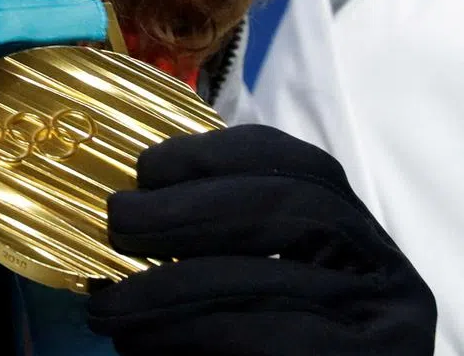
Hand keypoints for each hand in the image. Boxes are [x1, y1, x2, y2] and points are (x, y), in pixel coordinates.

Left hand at [86, 125, 435, 355]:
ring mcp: (387, 321)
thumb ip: (217, 237)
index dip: (218, 155)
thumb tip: (135, 200)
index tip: (147, 167)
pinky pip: (259, 338)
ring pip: (263, 278)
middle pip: (289, 208)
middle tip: (118, 224)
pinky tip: (139, 343)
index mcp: (357, 229)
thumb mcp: (249, 278)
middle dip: (187, 209)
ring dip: (166, 287)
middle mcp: (386, 267)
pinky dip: (186, 336)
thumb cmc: (256, 340)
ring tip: (107, 305)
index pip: (298, 163)